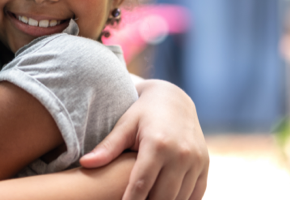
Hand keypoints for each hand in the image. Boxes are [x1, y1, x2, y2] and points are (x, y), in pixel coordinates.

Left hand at [79, 80, 207, 199]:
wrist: (174, 99)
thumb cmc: (142, 113)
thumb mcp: (125, 125)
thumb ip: (107, 147)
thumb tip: (84, 163)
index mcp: (158, 144)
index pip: (141, 185)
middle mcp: (180, 154)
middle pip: (161, 197)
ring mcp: (196, 161)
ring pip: (179, 199)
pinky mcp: (204, 165)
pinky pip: (195, 195)